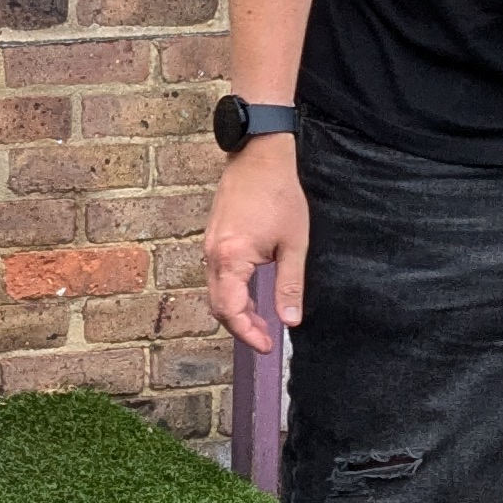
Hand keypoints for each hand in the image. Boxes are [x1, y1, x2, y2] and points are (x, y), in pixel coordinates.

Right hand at [204, 137, 307, 353]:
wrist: (259, 156)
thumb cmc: (279, 194)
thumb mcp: (294, 244)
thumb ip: (290, 286)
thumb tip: (290, 321)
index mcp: (231, 258)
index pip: (231, 310)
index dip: (248, 333)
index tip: (266, 346)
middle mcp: (212, 254)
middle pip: (217, 305)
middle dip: (241, 327)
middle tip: (266, 338)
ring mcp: (208, 245)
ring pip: (214, 291)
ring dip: (235, 310)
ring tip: (261, 320)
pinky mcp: (212, 238)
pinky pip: (214, 275)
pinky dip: (229, 292)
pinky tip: (249, 294)